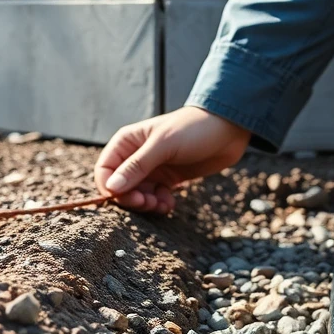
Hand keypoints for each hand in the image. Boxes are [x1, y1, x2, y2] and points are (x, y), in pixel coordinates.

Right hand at [95, 107, 251, 213]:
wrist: (228, 129)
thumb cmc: (193, 129)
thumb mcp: (163, 145)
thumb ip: (137, 166)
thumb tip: (112, 188)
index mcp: (127, 142)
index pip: (105, 170)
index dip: (111, 187)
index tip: (128, 197)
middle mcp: (136, 155)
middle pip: (120, 186)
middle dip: (132, 198)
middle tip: (148, 203)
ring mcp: (153, 168)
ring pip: (138, 194)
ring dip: (147, 204)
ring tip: (162, 205)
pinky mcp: (168, 178)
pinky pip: (155, 197)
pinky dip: (159, 203)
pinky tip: (170, 203)